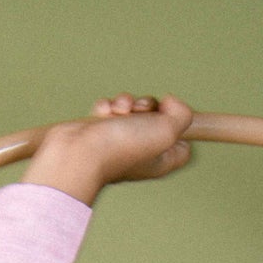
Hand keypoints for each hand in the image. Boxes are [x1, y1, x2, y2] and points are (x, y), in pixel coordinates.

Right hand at [21, 93, 193, 206]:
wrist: (79, 154)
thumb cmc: (122, 149)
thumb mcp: (167, 131)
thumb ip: (181, 115)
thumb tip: (171, 103)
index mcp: (162, 160)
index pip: (183, 143)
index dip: (179, 124)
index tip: (168, 114)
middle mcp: (143, 153)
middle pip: (157, 119)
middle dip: (147, 105)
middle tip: (138, 110)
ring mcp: (120, 142)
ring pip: (132, 109)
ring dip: (125, 102)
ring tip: (116, 112)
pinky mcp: (100, 132)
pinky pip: (109, 109)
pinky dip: (106, 107)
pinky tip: (101, 114)